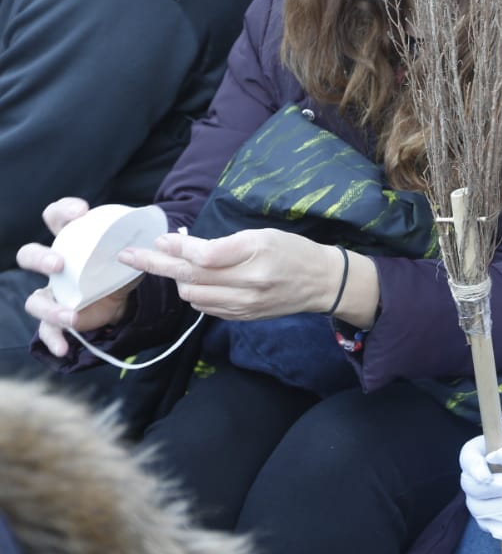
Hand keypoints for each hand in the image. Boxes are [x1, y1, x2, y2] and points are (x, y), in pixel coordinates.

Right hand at [19, 198, 137, 356]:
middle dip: (40, 258)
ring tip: (69, 316)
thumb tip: (156, 230)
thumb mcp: (132, 248)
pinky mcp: (61, 316)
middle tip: (59, 264)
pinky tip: (65, 349)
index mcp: (72, 239)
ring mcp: (55, 292)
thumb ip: (139, 239)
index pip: (56, 217)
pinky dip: (55, 339)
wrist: (127, 293)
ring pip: (35, 299)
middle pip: (31, 256)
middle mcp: (56, 264)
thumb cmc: (123, 263)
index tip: (81, 212)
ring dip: (49, 308)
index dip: (63, 211)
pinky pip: (48, 329)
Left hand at [119, 228, 342, 320]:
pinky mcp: (241, 318)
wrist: (320, 283)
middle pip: (190, 277)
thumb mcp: (262, 235)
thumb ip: (223, 243)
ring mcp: (243, 306)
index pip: (204, 255)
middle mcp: (248, 285)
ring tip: (176, 265)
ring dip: (178, 279)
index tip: (158, 239)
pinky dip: (194, 293)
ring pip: (192, 295)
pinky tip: (198, 282)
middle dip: (155, 265)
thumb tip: (180, 247)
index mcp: (255, 256)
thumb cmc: (292, 251)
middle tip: (128, 256)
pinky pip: (204, 307)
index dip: (177, 248)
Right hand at [461, 421, 501, 544]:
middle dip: (492, 492)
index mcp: (484, 448)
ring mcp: (488, 494)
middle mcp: (481, 472)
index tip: (486, 478)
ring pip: (479, 509)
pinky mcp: (499, 511)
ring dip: (498, 514)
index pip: (468, 458)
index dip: (474, 469)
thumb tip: (494, 457)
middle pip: (470, 488)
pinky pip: (492, 525)